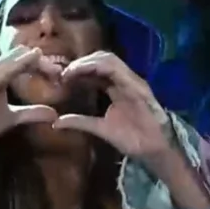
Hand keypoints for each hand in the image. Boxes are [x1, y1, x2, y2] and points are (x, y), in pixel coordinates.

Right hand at [0, 46, 60, 147]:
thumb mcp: (11, 118)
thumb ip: (30, 113)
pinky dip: (14, 67)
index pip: (24, 58)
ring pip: (11, 59)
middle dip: (41, 61)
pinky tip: (28, 63)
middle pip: (20, 54)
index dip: (42, 63)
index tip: (59, 74)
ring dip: (31, 61)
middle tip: (60, 72)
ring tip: (51, 67)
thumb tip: (54, 114)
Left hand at [53, 51, 172, 159]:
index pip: (95, 69)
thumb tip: (56, 122)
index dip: (77, 69)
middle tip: (62, 73)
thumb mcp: (100, 128)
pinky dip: (99, 67)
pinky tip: (84, 72)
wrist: (153, 149)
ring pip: (108, 59)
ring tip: (70, 71)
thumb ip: (80, 122)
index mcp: (115, 87)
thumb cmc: (132, 138)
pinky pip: (118, 70)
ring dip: (86, 62)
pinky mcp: (138, 87)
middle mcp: (124, 79)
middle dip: (80, 62)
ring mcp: (132, 81)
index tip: (60, 77)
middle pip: (100, 58)